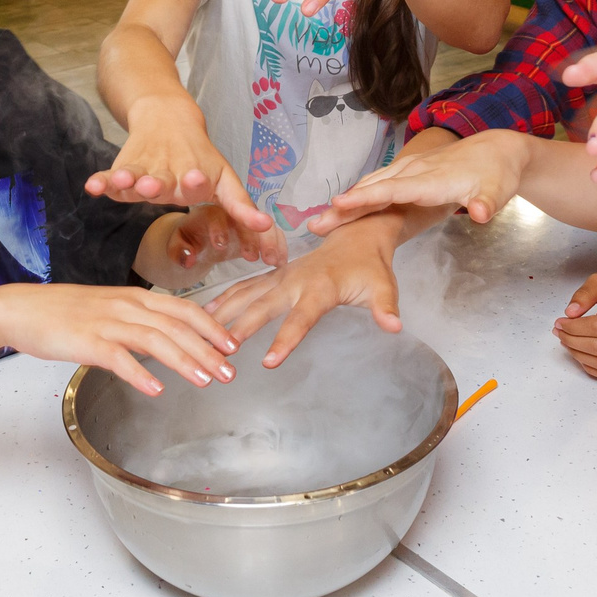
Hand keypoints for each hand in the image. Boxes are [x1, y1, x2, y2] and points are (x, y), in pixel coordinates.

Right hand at [0, 282, 240, 393]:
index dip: (211, 326)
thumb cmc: (64, 312)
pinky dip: (139, 373)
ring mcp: (106, 323)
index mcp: (134, 297)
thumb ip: (137, 320)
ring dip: (183, 361)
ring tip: (205, 381)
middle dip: (207, 349)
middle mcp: (126, 307)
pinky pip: (118, 358)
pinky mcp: (86, 342)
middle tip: (229, 371)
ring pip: (154, 340)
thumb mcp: (109, 308)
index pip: (183, 309)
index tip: (233, 344)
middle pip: (176, 326)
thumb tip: (164, 338)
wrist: (22, 309)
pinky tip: (156, 389)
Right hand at [86, 94, 270, 235]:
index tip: (196, 179)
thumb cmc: (199, 157)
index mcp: (197, 177)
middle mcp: (170, 173)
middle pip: (164, 181)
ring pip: (137, 176)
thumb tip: (266, 225)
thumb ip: (240, 205)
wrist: (167, 116)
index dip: (197, 182)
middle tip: (155, 186)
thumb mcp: (224, 179)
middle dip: (159, 184)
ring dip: (130, 180)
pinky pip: (111, 175)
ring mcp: (146, 170)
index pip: (199, 182)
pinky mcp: (125, 167)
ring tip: (125, 182)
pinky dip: (102, 180)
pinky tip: (92, 186)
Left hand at [166, 202, 287, 272]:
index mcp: (206, 206)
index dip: (222, 227)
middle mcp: (228, 206)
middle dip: (254, 233)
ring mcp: (244, 214)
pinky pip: (268, 230)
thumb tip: (188, 260)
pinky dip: (277, 243)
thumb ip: (179, 248)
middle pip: (245, 213)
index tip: (222, 244)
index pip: (215, 212)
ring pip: (259, 222)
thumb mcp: (177, 240)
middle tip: (260, 255)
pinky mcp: (254, 224)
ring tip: (273, 261)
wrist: (196, 226)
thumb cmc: (187, 232)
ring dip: (268, 240)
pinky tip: (282, 260)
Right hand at [208, 218, 404, 366]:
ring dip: (225, 311)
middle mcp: (295, 279)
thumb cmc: (370, 266)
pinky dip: (226, 298)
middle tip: (220, 351)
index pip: (301, 318)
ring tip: (201, 330)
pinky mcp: (275, 275)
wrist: (358, 234)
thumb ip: (386, 308)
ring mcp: (282, 276)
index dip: (285, 340)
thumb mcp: (383, 286)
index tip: (269, 362)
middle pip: (264, 306)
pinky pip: (246, 287)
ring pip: (248, 294)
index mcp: (321, 286)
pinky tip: (208, 312)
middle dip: (242, 328)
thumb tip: (395, 327)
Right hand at [309, 129, 531, 230]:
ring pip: (372, 185)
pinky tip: (343, 209)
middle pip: (373, 188)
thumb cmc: (496, 175)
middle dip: (344, 206)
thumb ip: (487, 203)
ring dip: (346, 202)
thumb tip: (481, 214)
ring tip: (320, 222)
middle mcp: (414, 171)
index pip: (393, 189)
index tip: (340, 203)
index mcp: (431, 179)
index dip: (367, 197)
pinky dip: (358, 196)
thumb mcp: (497, 191)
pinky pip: (378, 184)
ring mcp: (409, 169)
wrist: (496, 150)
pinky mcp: (408, 172)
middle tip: (317, 224)